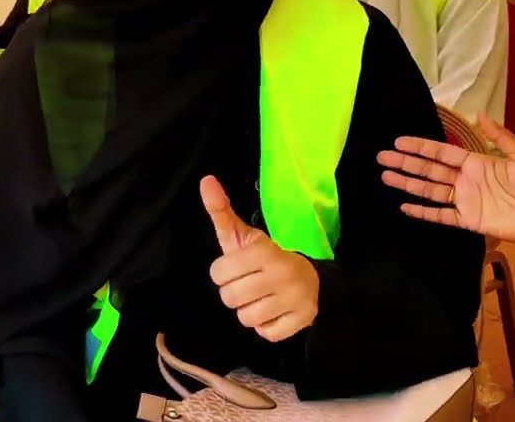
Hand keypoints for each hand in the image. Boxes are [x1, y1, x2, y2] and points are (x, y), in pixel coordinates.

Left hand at [201, 175, 319, 342]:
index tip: (236, 268)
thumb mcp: (242, 235)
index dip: (223, 273)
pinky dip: (267, 326)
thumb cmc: (264, 257)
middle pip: (230, 299)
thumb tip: (206, 181)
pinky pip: (266, 334)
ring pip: (246, 318)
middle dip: (234, 293)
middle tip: (249, 284)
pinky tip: (275, 310)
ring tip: (262, 297)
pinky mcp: (304, 320)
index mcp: (263, 251)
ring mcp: (296, 298)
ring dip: (249, 311)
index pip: (218, 274)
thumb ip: (220, 210)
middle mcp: (282, 273)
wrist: (309, 278)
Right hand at [378, 111, 514, 246]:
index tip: (399, 141)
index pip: (442, 153)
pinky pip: (441, 216)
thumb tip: (480, 114)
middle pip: (429, 170)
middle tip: (382, 156)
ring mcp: (465, 201)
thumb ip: (501, 138)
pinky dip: (423, 212)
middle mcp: (466, 181)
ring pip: (430, 191)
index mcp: (476, 163)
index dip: (420, 147)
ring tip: (386, 176)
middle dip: (405, 163)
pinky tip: (405, 206)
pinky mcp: (469, 221)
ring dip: (408, 184)